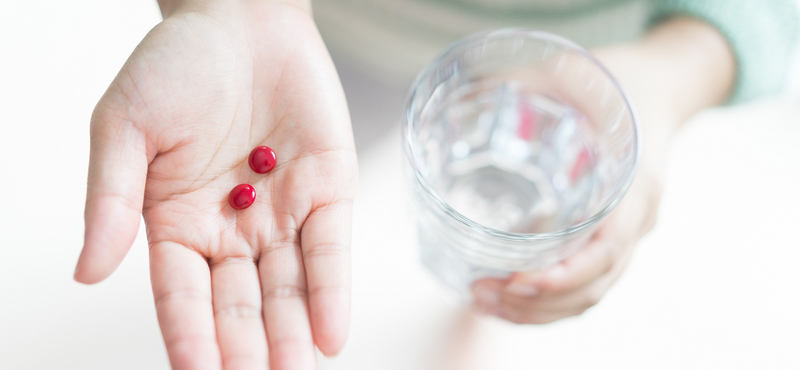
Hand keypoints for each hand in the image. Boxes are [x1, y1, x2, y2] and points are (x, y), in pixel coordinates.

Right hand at [73, 2, 356, 368]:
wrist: (241, 17)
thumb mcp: (124, 125)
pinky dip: (332, 290)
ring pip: (287, 288)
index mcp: (176, 223)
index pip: (182, 294)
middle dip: (246, 350)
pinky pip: (331, 248)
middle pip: (239, 304)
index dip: (189, 334)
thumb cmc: (176, 65)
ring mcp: (282, 214)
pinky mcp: (328, 190)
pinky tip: (331, 335)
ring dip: (291, 335)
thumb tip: (86, 270)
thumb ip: (110, 198)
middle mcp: (231, 230)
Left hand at [471, 17, 734, 323]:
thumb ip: (532, 82)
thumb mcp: (581, 71)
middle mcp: (636, 217)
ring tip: (485, 304)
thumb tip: (472, 95)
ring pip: (589, 294)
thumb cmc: (621, 81)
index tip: (518, 281)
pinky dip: (549, 303)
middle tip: (483, 294)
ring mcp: (626, 232)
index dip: (565, 275)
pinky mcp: (608, 237)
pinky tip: (508, 301)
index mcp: (635, 183)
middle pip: (594, 284)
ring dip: (538, 311)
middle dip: (538, 303)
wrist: (660, 87)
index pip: (608, 248)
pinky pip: (586, 284)